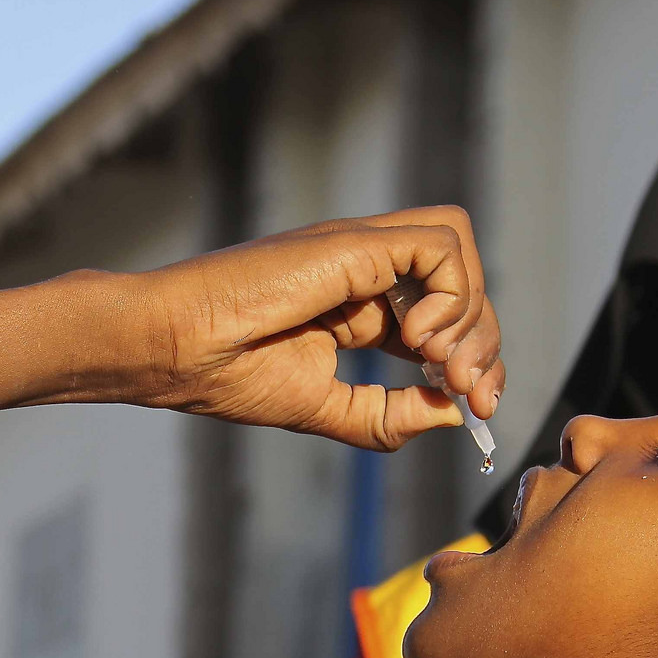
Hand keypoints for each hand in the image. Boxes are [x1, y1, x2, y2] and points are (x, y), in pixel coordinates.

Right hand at [128, 207, 504, 449]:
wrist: (175, 349)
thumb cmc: (228, 375)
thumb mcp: (324, 408)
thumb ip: (387, 415)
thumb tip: (452, 415)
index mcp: (358, 301)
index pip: (444, 311)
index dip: (472, 357)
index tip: (473, 408)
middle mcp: (364, 266)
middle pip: (463, 280)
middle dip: (483, 344)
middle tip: (468, 395)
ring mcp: (359, 248)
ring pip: (458, 248)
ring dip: (470, 315)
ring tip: (435, 366)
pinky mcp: (354, 241)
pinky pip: (440, 245)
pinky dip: (449, 295)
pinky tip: (414, 341)